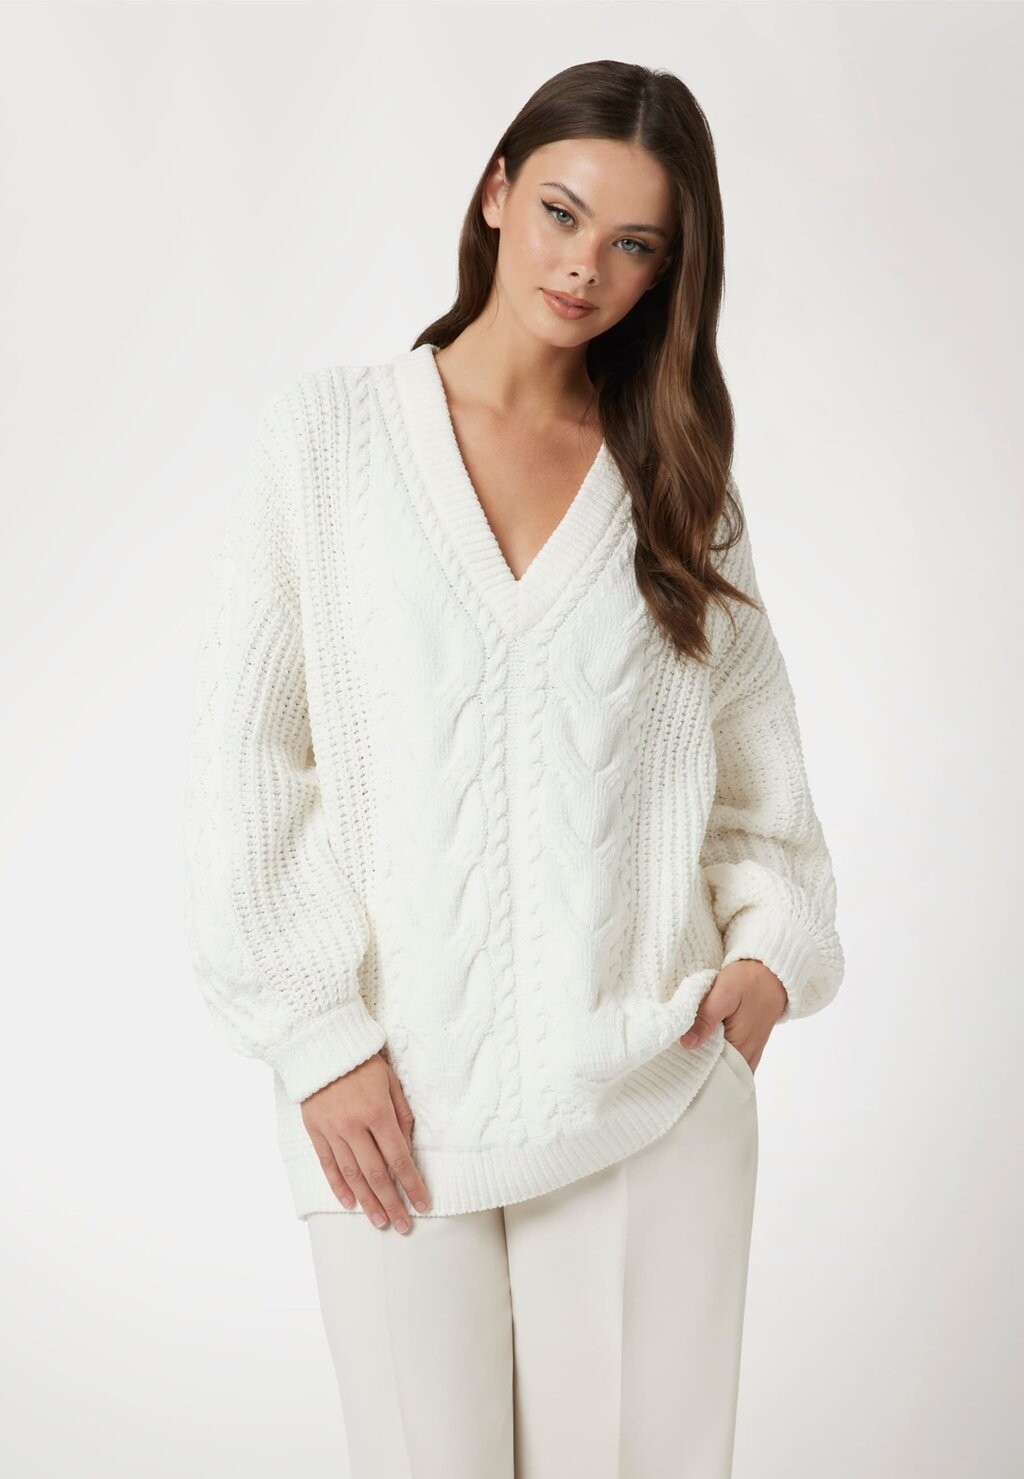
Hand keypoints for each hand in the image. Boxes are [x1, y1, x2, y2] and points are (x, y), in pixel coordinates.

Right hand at [301, 1053, 431, 1232]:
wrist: (322, 1047)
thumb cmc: (364, 1063)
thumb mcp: (391, 1082)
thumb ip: (402, 1115)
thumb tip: (407, 1149)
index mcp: (378, 1113)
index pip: (399, 1158)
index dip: (412, 1184)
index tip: (422, 1205)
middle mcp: (354, 1126)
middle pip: (377, 1174)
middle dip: (392, 1202)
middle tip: (403, 1226)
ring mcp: (332, 1131)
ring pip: (352, 1175)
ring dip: (367, 1202)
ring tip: (379, 1222)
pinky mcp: (315, 1131)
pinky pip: (328, 1165)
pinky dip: (338, 1187)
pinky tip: (349, 1204)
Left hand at [678, 959, 787, 1073]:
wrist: (773, 971)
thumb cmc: (749, 981)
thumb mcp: (724, 994)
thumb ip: (706, 1019)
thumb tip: (687, 1044)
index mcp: (740, 1048)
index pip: (713, 1074)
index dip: (692, 1072)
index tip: (674, 1066)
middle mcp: (747, 1056)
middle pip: (719, 1075)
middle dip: (697, 1070)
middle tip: (674, 1061)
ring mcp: (750, 1051)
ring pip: (725, 1067)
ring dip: (707, 1063)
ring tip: (685, 1055)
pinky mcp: (749, 1043)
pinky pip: (732, 1059)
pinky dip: (717, 1056)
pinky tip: (702, 1046)